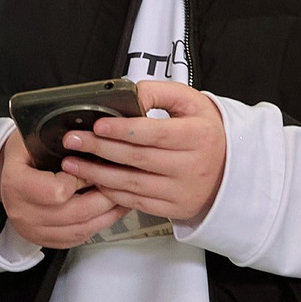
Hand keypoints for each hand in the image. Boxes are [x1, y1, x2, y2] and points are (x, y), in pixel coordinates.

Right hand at [0, 124, 122, 248]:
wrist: (9, 179)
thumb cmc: (22, 156)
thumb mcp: (30, 138)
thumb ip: (55, 139)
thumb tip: (89, 138)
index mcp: (17, 185)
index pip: (57, 191)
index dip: (80, 178)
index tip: (88, 166)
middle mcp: (24, 213)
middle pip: (77, 212)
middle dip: (105, 196)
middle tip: (121, 181)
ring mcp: (35, 231)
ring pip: (83, 228)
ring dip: (108, 212)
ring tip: (122, 195)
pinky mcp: (48, 241)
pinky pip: (80, 237)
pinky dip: (100, 224)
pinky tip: (110, 210)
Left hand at [65, 80, 226, 221]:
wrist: (227, 170)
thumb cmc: (203, 132)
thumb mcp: (191, 103)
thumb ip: (159, 93)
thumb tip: (129, 95)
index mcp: (198, 136)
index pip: (156, 133)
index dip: (124, 129)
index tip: (98, 124)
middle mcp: (192, 166)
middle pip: (138, 158)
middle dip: (100, 148)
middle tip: (74, 140)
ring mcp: (182, 191)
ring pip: (133, 183)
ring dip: (98, 173)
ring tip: (72, 162)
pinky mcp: (173, 208)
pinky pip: (136, 201)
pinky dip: (111, 191)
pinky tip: (93, 180)